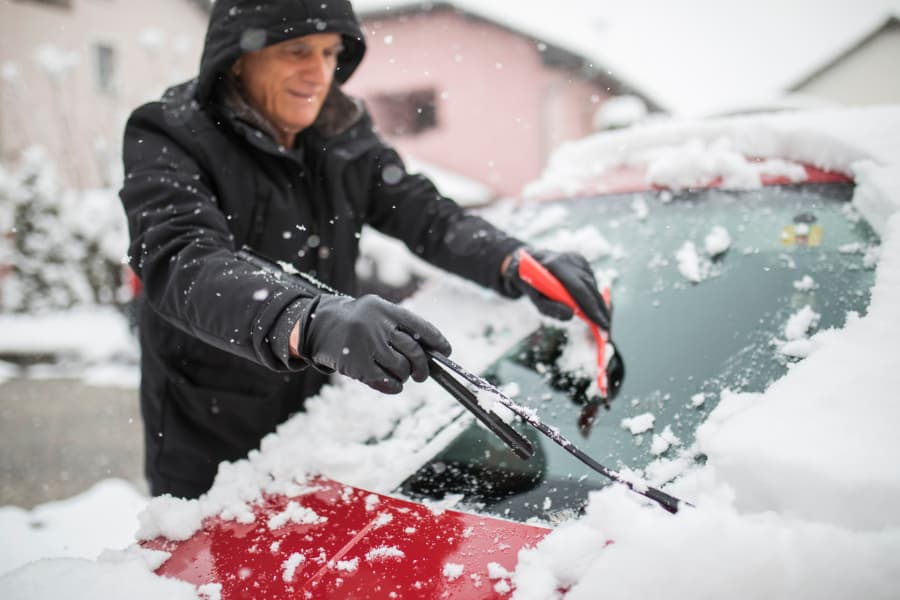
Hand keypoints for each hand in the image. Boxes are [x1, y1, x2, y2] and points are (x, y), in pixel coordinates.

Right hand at [301, 294, 451, 393]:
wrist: (318, 326)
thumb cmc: (356, 323)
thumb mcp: (376, 314)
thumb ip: (399, 327)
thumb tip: (431, 351)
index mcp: (386, 310)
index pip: (420, 326)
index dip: (437, 341)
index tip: (446, 353)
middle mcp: (378, 325)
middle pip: (414, 351)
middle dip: (423, 367)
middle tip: (421, 375)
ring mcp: (366, 345)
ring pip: (401, 368)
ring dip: (405, 376)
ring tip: (400, 375)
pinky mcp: (356, 364)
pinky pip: (385, 381)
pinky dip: (394, 386)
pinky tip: (394, 385)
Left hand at [503, 248, 609, 329]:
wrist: (524, 260)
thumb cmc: (527, 281)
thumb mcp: (533, 297)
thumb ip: (549, 307)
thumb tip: (571, 315)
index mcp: (554, 265)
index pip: (578, 288)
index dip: (591, 307)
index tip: (600, 322)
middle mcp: (568, 258)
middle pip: (589, 286)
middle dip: (599, 308)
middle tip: (605, 326)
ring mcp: (575, 257)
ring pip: (591, 283)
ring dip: (596, 301)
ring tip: (599, 317)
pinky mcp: (580, 259)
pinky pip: (589, 279)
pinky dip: (590, 293)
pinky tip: (588, 302)